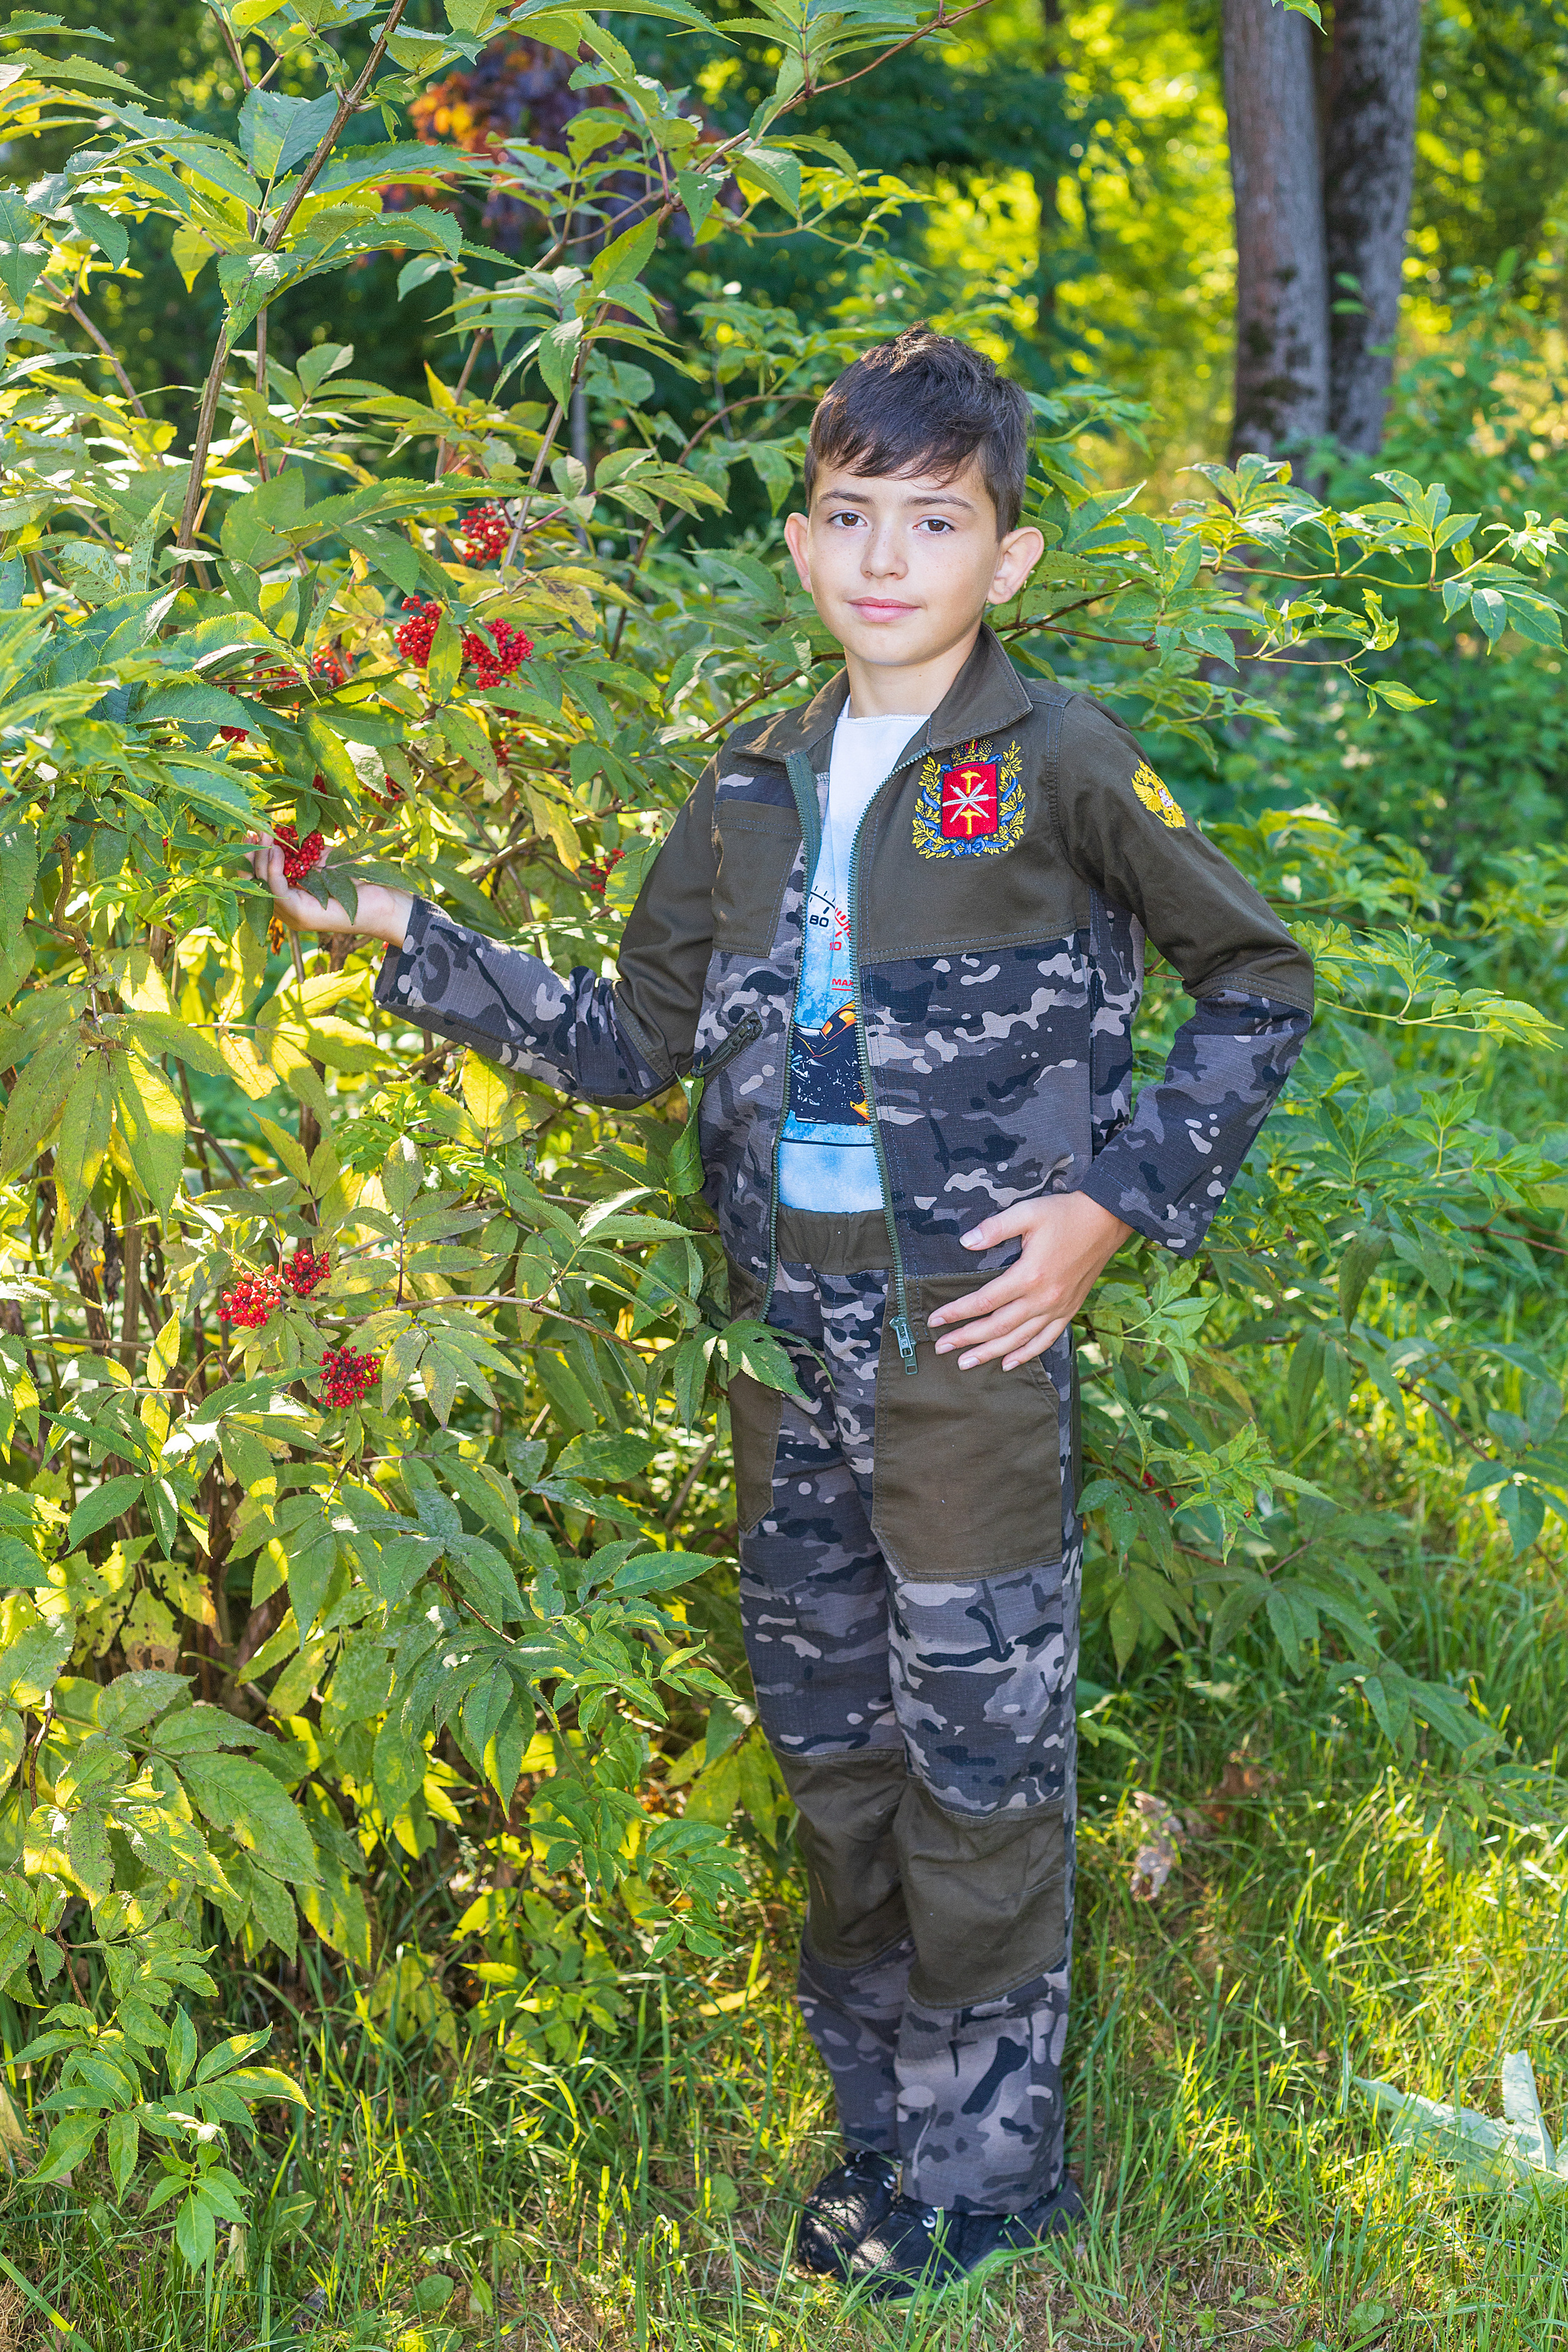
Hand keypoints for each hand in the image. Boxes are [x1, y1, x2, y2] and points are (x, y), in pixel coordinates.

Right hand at [248, 834, 412, 947]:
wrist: (383, 900)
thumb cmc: (355, 879)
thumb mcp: (320, 859)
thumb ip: (299, 852)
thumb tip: (276, 833)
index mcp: (290, 896)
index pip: (258, 877)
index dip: (252, 855)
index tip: (252, 831)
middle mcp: (286, 908)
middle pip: (253, 883)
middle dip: (249, 856)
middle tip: (251, 831)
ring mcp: (292, 914)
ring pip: (262, 885)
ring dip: (260, 857)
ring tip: (263, 835)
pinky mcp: (301, 915)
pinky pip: (278, 890)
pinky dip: (273, 869)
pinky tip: (276, 851)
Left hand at [929, 1193, 1133, 1370]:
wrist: (1106, 1221)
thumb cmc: (1065, 1213)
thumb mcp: (1027, 1212)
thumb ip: (995, 1228)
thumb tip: (965, 1242)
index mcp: (1029, 1275)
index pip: (984, 1301)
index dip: (957, 1312)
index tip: (935, 1320)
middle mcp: (1043, 1298)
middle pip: (997, 1327)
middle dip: (966, 1339)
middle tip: (941, 1348)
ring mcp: (1058, 1308)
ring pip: (1019, 1339)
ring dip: (990, 1353)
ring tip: (965, 1363)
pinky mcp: (1070, 1310)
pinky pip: (1046, 1340)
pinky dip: (1026, 1354)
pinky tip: (1008, 1363)